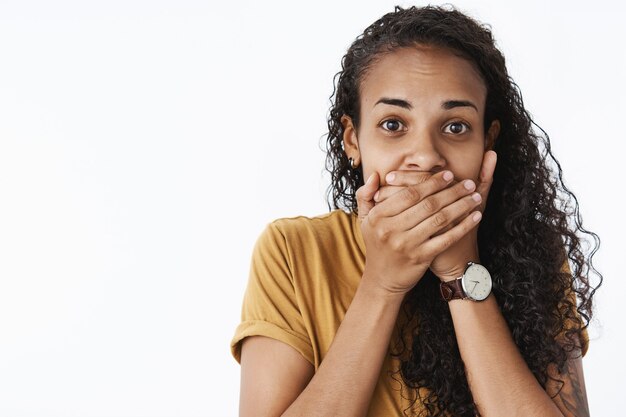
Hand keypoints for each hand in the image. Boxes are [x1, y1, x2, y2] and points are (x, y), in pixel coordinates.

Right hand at [372, 151, 496, 280]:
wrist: (381, 279)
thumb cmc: (377, 245)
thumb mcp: (365, 220)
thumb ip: (365, 195)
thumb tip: (374, 175)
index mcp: (378, 217)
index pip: (409, 193)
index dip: (431, 182)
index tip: (447, 174)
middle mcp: (391, 230)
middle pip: (427, 204)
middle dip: (451, 191)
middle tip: (467, 182)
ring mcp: (406, 245)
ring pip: (439, 219)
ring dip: (461, 205)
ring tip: (475, 196)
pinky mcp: (421, 258)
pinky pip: (446, 238)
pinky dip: (463, 226)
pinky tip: (475, 217)